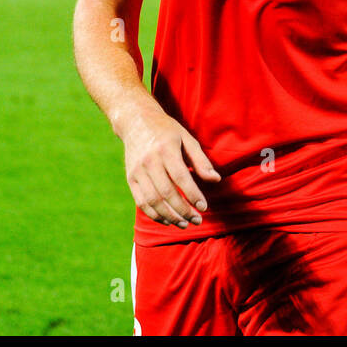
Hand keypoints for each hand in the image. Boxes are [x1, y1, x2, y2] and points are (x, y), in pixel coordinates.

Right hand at [119, 107, 219, 228]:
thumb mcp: (187, 138)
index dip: (192, 194)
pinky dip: (154, 214)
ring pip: (153, 201)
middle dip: (183, 210)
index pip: (180, 177)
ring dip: (169, 216)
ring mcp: (137, 171)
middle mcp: (149, 161)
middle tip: (197, 220)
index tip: (204, 207)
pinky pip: (141, 202)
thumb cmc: (167, 131)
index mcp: (166, 148)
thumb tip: (215, 180)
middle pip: (166, 192)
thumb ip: (201, 160)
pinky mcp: (130, 178)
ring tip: (184, 224)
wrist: (136, 122)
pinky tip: (168, 220)